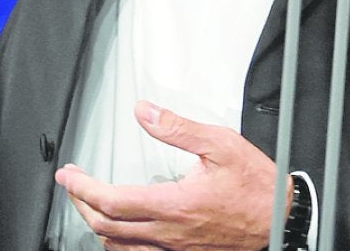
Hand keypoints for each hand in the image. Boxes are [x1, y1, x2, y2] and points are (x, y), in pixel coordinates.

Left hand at [55, 101, 278, 250]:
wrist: (280, 219)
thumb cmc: (255, 185)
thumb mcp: (220, 144)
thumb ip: (177, 127)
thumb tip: (144, 112)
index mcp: (175, 205)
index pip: (113, 201)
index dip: (83, 188)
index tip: (69, 175)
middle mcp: (170, 234)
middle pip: (107, 226)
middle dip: (82, 203)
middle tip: (73, 183)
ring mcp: (175, 250)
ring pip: (119, 247)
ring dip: (97, 224)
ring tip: (90, 202)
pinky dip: (118, 243)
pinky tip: (118, 229)